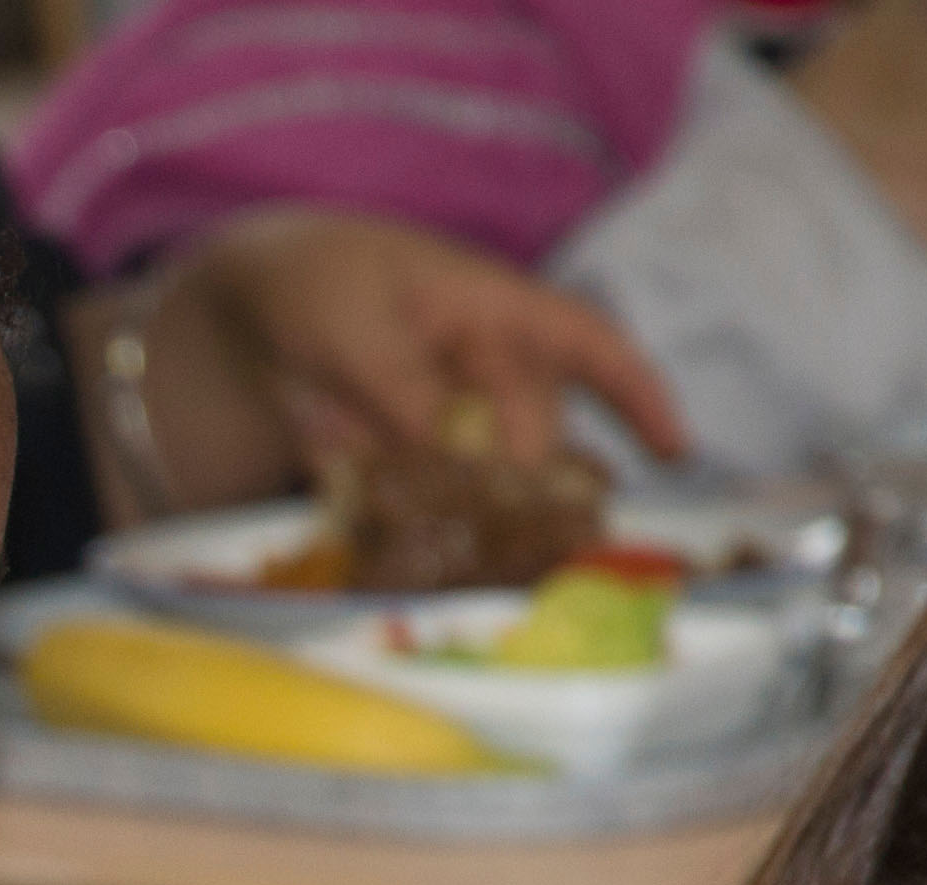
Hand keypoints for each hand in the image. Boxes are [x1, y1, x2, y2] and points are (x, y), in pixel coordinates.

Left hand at [80, 206, 687, 514]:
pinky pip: (438, 500)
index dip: (639, 397)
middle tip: (497, 527)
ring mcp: (452, 418)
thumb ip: (401, 392)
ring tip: (470, 556)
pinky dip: (429, 527)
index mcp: (495, 311)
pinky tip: (407, 554)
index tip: (676, 453)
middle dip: (523, 483)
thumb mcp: (353, 328)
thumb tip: (451, 460)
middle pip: (533, 438)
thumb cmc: (317, 286)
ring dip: (480, 516)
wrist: (250, 304)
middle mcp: (488, 370)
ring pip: (490, 480)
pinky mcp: (411, 462)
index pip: (588, 346)